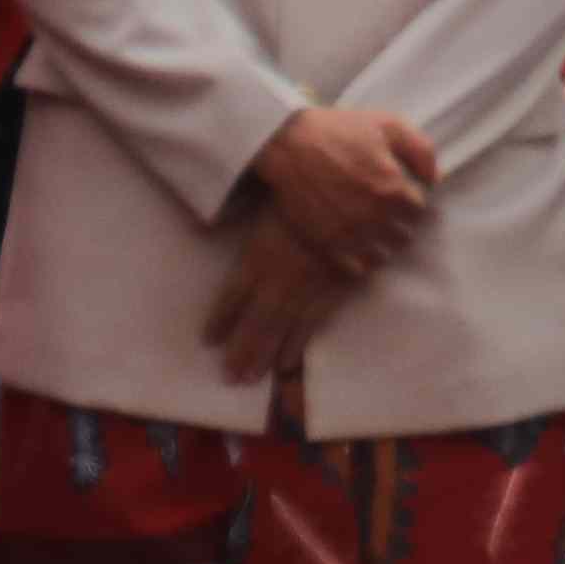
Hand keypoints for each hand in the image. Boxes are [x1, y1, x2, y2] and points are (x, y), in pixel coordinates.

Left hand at [201, 207, 363, 383]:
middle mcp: (279, 275)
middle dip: (241, 348)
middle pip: (254, 319)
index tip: (208, 339)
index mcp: (259, 252)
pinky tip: (287, 363)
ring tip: (248, 379)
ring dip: (263, 354)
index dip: (220, 317)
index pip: (233, 293)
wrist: (358, 191)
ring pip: (280, 327)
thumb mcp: (266, 195)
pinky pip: (312, 323)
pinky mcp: (335, 288)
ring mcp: (307, 285)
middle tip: (229, 376)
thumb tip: (206, 221)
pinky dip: (298, 345)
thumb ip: (240, 213)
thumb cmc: (307, 185)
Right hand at [249, 101, 442, 275]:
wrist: (288, 144)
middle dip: (398, 224)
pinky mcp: (328, 244)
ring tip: (371, 230)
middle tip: (385, 213)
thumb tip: (435, 179)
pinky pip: (357, 268)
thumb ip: (421, 150)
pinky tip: (355, 243)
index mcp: (393, 188)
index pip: (418, 211)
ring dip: (381, 244)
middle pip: (403, 236)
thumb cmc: (339, 130)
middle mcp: (375, 216)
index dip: (410, 202)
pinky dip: (360, 259)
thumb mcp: (388, 125)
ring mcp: (350, 233)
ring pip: (382, 255)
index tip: (399, 195)